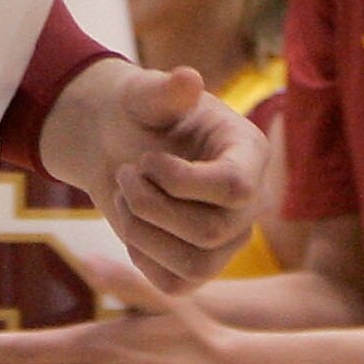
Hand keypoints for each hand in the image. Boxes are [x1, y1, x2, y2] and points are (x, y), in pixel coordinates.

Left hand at [36, 61, 265, 291]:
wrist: (115, 145)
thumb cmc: (137, 115)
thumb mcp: (144, 96)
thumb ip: (164, 91)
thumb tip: (187, 78)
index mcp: (248, 153)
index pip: (235, 188)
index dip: (183, 182)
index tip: (147, 159)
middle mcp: (249, 202)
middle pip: (211, 232)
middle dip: (152, 206)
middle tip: (126, 173)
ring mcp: (228, 240)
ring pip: (194, 265)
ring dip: (142, 232)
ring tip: (125, 197)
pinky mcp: (199, 267)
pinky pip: (175, 284)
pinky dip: (141, 257)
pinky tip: (132, 224)